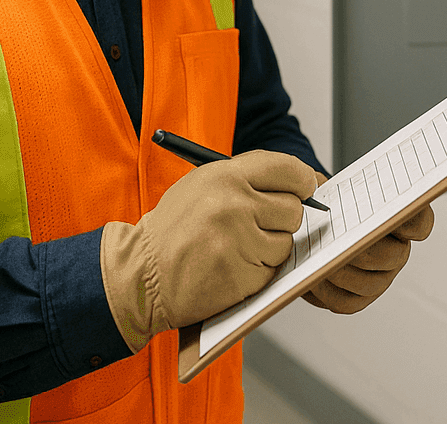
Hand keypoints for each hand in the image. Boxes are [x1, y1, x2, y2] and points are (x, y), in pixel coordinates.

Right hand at [100, 150, 318, 351]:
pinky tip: (232, 266)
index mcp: (225, 176)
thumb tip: (301, 178)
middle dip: (283, 218)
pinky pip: (273, 269)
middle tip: (260, 223)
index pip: (288, 169)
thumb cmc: (175, 228)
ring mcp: (239, 243)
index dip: (302, 180)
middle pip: (294, 208)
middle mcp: (234, 206)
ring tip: (237, 247)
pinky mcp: (242, 277)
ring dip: (270, 247)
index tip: (305, 187)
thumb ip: (248, 177)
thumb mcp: (202, 184)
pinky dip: (259, 270)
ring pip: (286, 242)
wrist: (141, 274)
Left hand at [303, 172, 434, 314]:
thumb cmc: (330, 204)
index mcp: (399, 221)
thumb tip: (319, 189)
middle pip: (394, 256)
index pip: (419, 222)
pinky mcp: (357, 299)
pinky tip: (310, 278)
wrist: (314, 225)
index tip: (398, 213)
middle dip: (366, 250)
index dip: (413, 221)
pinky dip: (326, 292)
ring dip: (343, 273)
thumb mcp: (335, 188)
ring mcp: (379, 278)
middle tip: (342, 244)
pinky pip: (346, 302)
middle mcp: (396, 252)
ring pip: (370, 284)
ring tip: (320, 262)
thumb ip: (341, 187)